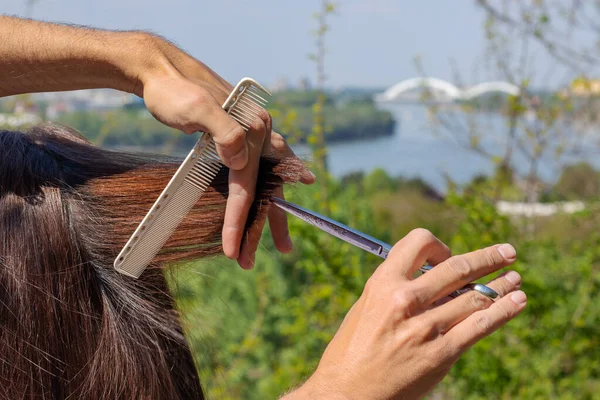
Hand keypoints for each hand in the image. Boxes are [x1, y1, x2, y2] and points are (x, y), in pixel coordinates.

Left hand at [139, 37, 314, 268]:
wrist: (160, 70)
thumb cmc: (174, 90)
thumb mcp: (195, 107)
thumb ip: (224, 131)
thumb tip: (241, 160)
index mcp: (252, 127)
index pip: (247, 184)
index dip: (240, 219)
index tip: (232, 250)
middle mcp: (259, 132)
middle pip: (265, 189)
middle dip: (260, 228)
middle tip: (249, 261)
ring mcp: (250, 135)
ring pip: (267, 182)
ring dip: (271, 214)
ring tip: (281, 243)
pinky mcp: (238, 137)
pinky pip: (260, 169)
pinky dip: (271, 186)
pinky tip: (285, 192)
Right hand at [284, 229, 525, 399]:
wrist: (348, 392)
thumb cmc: (353, 349)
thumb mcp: (366, 307)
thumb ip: (395, 287)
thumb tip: (428, 274)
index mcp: (382, 283)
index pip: (418, 242)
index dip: (438, 245)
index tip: (447, 255)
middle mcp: (405, 300)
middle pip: (457, 267)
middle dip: (488, 257)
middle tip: (507, 252)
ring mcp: (426, 327)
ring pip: (475, 296)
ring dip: (502, 285)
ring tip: (516, 278)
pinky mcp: (442, 353)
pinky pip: (480, 325)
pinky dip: (504, 310)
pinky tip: (517, 301)